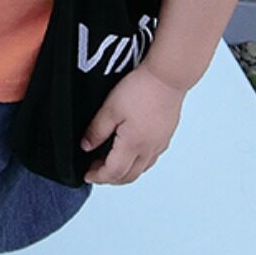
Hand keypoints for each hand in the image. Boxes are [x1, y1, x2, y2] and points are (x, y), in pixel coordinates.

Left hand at [79, 65, 185, 185]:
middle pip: (128, 176)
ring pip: (141, 169)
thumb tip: (87, 147)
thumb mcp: (111, 108)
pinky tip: (131, 151)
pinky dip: (138, 162)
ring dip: (124, 172)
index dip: (98, 177)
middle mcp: (149, 149)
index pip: (113, 172)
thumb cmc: (142, 89)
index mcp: (133, 145)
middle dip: (110, 178)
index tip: (88, 175)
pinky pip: (151, 158)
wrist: (168, 77)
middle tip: (96, 170)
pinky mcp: (166, 136)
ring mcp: (160, 144)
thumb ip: (97, 130)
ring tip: (111, 162)